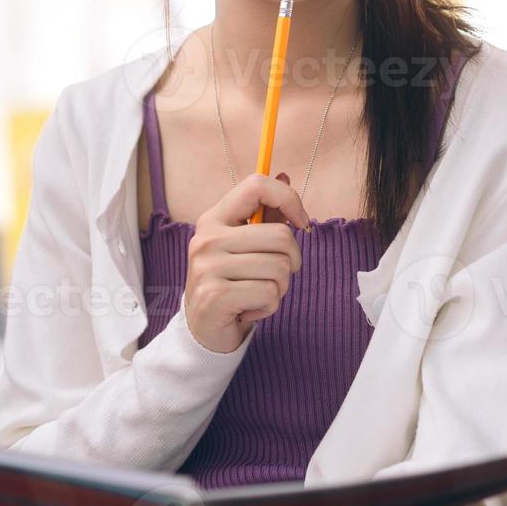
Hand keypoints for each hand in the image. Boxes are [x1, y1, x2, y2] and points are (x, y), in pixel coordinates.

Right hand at [184, 170, 310, 352]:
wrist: (204, 330)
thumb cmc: (233, 282)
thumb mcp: (247, 245)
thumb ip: (266, 214)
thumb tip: (284, 175)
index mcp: (215, 218)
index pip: (257, 185)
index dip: (289, 199)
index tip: (301, 223)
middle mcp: (207, 238)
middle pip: (281, 237)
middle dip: (292, 262)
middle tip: (276, 276)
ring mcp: (208, 266)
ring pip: (280, 268)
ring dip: (280, 288)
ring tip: (258, 294)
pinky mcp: (215, 296)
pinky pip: (269, 293)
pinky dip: (269, 306)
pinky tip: (249, 309)